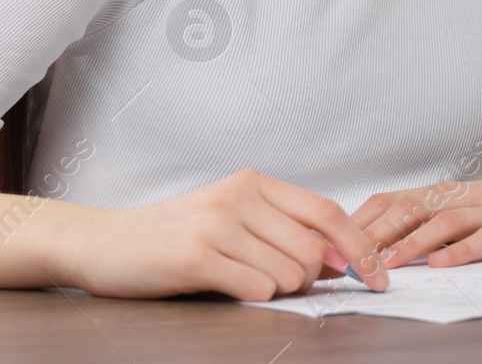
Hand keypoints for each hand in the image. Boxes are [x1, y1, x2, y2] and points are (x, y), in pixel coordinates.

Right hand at [63, 169, 388, 300]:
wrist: (103, 242)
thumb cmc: (171, 236)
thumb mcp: (230, 218)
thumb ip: (282, 231)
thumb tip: (341, 260)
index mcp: (253, 183)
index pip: (328, 212)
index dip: (360, 246)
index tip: (378, 275)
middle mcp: (239, 196)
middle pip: (313, 250)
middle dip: (308, 280)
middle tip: (275, 283)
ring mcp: (217, 223)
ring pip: (289, 272)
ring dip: (277, 290)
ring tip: (241, 280)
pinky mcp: (196, 256)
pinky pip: (257, 288)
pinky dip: (252, 297)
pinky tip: (224, 286)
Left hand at [350, 169, 481, 269]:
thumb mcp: (477, 213)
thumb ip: (440, 224)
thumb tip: (390, 246)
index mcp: (451, 193)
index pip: (396, 199)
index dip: (364, 219)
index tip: (336, 241)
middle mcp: (467, 195)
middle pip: (412, 207)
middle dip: (377, 233)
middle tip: (349, 257)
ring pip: (444, 220)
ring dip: (412, 242)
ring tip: (386, 263)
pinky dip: (462, 249)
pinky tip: (443, 264)